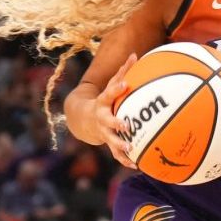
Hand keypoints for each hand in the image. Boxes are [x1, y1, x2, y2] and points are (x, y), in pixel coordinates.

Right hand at [86, 52, 138, 168]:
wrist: (83, 119)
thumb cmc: (104, 100)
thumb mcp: (110, 85)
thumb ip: (123, 72)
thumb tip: (135, 55)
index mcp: (103, 103)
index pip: (109, 93)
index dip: (116, 89)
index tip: (125, 84)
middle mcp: (102, 118)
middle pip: (107, 121)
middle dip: (116, 123)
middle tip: (126, 125)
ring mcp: (104, 132)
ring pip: (111, 140)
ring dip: (120, 146)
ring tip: (131, 150)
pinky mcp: (108, 143)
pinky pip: (116, 154)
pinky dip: (125, 160)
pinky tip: (136, 165)